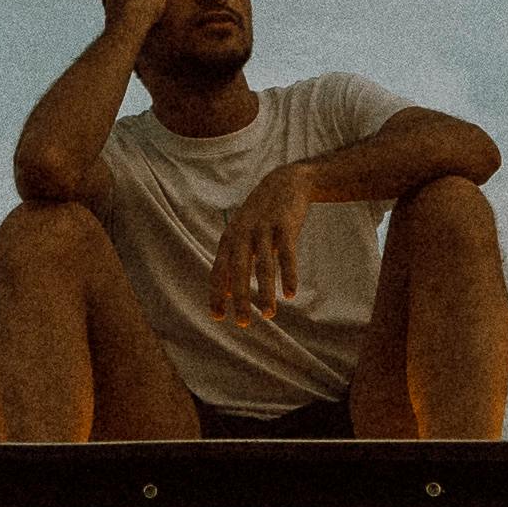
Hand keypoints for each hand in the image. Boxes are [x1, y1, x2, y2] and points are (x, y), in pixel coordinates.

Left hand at [212, 169, 308, 328]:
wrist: (285, 182)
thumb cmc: (261, 216)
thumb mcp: (242, 236)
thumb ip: (234, 263)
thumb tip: (227, 296)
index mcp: (229, 238)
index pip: (218, 271)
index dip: (217, 294)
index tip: (218, 317)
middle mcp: (243, 234)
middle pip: (238, 271)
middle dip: (240, 299)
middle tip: (243, 324)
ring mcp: (264, 229)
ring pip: (263, 266)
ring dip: (266, 292)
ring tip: (269, 315)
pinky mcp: (285, 226)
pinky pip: (287, 254)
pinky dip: (288, 275)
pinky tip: (290, 294)